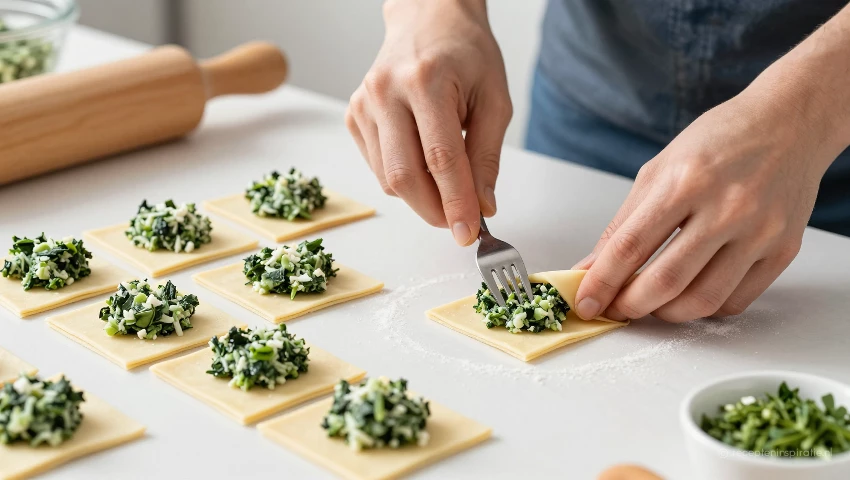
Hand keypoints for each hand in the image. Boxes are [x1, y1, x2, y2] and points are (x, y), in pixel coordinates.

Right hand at [346, 0, 511, 244]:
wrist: (427, 19)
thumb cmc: (466, 55)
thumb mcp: (494, 100)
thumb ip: (487, 157)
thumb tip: (482, 207)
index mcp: (426, 81)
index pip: (441, 159)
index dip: (455, 202)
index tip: (469, 233)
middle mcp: (385, 91)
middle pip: (404, 175)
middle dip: (434, 210)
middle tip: (460, 222)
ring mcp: (363, 104)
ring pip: (388, 178)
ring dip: (421, 196)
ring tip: (447, 183)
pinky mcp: (353, 115)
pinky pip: (378, 167)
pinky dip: (404, 178)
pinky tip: (422, 159)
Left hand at [573, 88, 838, 322]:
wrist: (790, 123)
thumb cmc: (719, 141)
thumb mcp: (659, 170)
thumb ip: (623, 223)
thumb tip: (591, 269)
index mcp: (686, 180)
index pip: (630, 245)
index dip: (601, 282)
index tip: (585, 303)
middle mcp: (727, 207)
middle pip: (666, 281)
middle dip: (630, 306)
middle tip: (615, 308)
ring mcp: (760, 232)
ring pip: (702, 300)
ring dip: (665, 314)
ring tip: (650, 304)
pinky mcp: (783, 250)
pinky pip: (735, 301)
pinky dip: (704, 308)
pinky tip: (689, 294)